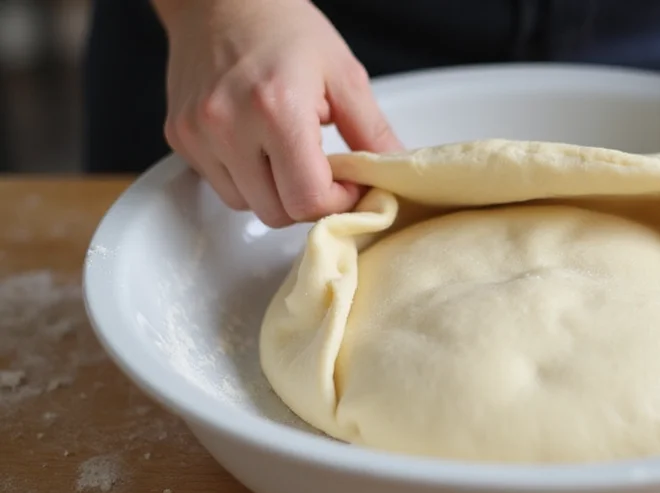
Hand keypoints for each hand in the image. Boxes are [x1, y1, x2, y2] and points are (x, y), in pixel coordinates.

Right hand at [155, 0, 402, 226]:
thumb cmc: (284, 27)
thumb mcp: (344, 74)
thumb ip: (373, 133)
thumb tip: (396, 175)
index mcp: (275, 109)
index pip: (308, 200)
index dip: (338, 201)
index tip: (349, 182)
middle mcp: (227, 126)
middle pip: (277, 213)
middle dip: (307, 199)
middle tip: (322, 167)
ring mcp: (197, 134)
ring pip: (247, 205)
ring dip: (274, 192)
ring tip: (285, 149)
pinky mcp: (179, 137)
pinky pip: (221, 185)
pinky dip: (245, 177)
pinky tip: (256, 142)